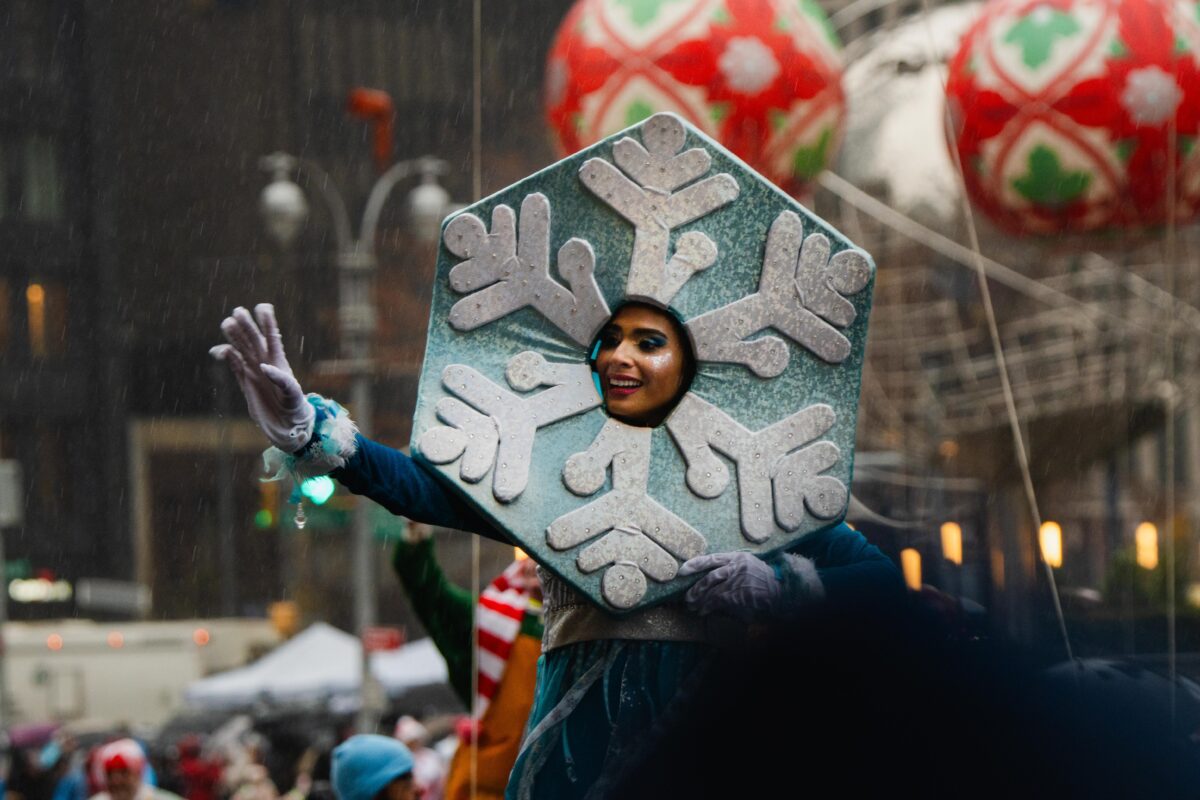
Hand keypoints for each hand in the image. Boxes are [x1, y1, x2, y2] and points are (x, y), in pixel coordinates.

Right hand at [210, 304, 313, 452]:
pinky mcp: (244, 381)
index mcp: (279, 361)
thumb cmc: (295, 407)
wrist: (286, 425)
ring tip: (226, 323)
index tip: (263, 307)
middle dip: (246, 325)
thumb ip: (281, 379)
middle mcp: (265, 362)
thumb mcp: (293, 393)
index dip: (268, 322)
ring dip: (234, 336)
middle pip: (253, 339)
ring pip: (241, 348)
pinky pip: (233, 364)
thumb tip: (264, 366)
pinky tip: (218, 351)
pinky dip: (225, 355)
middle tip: (238, 311)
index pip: (273, 337)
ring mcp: (253, 370)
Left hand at [678, 551, 780, 620]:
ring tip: (692, 606)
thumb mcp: (746, 565)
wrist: (780, 588)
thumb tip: (707, 579)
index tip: (682, 570)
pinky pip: (720, 601)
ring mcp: (738, 581)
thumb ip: (729, 568)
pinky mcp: (740, 595)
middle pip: (710, 576)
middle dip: (696, 588)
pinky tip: (703, 611)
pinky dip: (709, 607)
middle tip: (686, 597)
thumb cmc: (761, 578)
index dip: (695, 564)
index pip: (711, 558)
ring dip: (700, 600)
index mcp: (736, 557)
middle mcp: (736, 567)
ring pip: (713, 591)